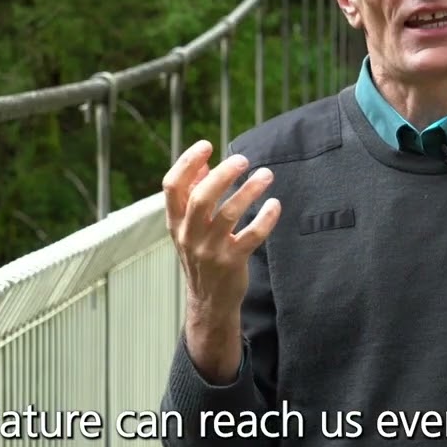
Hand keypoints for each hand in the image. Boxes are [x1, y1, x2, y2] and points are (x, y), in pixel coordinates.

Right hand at [162, 140, 281, 316]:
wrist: (208, 302)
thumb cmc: (201, 255)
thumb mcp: (188, 228)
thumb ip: (193, 195)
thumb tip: (204, 164)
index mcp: (175, 222)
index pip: (172, 186)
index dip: (188, 162)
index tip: (207, 144)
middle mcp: (190, 235)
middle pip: (201, 197)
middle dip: (222, 174)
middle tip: (242, 159)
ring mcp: (210, 250)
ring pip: (229, 214)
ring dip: (249, 190)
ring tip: (266, 174)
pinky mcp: (232, 262)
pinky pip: (252, 235)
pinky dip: (265, 218)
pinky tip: (274, 204)